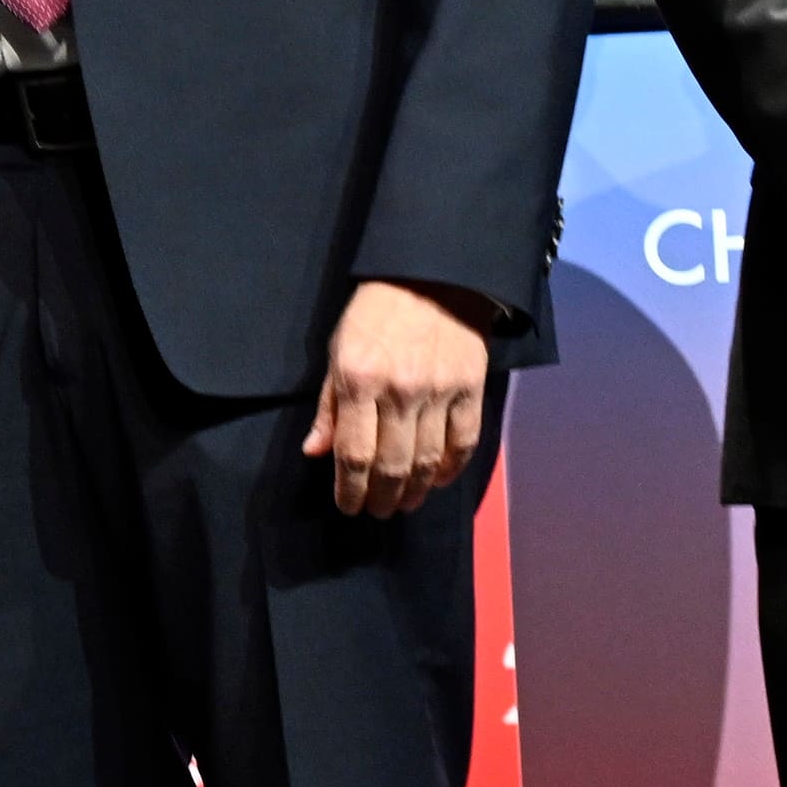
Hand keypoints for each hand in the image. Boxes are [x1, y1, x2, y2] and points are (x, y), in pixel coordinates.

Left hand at [305, 278, 495, 520]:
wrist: (432, 275)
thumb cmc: (375, 313)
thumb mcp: (338, 351)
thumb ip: (329, 406)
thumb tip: (315, 452)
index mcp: (359, 381)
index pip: (353, 454)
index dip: (349, 490)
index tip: (348, 506)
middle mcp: (400, 391)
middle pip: (392, 466)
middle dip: (382, 498)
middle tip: (377, 511)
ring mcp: (440, 391)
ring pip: (429, 461)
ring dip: (416, 491)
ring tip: (405, 503)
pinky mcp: (471, 388)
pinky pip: (464, 442)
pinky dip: (452, 468)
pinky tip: (439, 480)